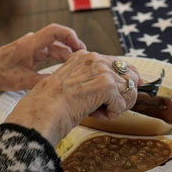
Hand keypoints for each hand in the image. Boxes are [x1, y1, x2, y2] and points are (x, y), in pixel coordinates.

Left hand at [0, 24, 85, 98]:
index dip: (72, 37)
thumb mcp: (22, 82)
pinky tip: (64, 68)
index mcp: (30, 44)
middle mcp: (31, 42)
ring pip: (53, 47)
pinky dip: (57, 59)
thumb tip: (64, 84)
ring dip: (66, 55)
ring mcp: (30, 47)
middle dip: (73, 49)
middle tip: (85, 62)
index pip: (56, 31)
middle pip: (58, 40)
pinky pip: (47, 53)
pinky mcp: (28, 54)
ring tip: (78, 67)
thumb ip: (44, 81)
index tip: (81, 49)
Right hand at [6, 51, 139, 146]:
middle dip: (125, 94)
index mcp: (84, 56)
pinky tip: (95, 115)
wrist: (42, 112)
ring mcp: (101, 71)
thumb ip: (90, 80)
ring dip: (116, 106)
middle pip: (129, 75)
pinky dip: (111, 114)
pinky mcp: (106, 85)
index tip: (126, 93)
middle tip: (109, 108)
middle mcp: (94, 59)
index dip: (124, 81)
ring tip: (98, 112)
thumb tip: (116, 87)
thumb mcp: (71, 84)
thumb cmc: (51, 104)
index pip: (118, 64)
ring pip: (129, 90)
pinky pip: (122, 104)